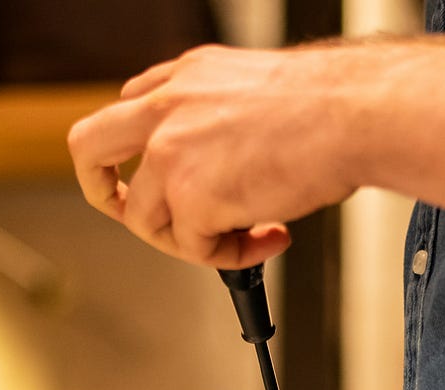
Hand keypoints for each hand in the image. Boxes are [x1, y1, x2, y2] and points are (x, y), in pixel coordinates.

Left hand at [67, 43, 367, 267]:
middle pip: (89, 148)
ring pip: (144, 218)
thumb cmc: (329, 104)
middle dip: (99, 189)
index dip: (141, 151)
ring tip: (244, 237)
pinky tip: (269, 236)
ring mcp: (170, 154)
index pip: (131, 109)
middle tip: (125, 211)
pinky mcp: (190, 198)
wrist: (356, 113)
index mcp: (185, 78)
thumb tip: (220, 160)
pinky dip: (230, 256)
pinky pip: (193, 248)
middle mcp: (167, 108)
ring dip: (191, 240)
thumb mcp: (255, 87)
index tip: (161, 174)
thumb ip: (220, 117)